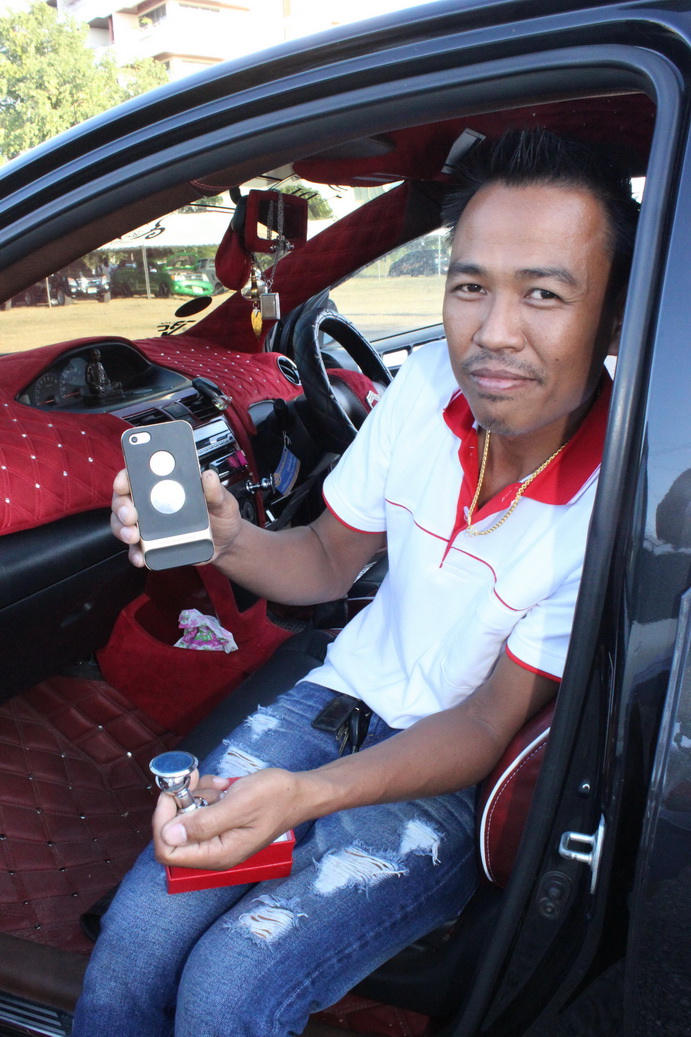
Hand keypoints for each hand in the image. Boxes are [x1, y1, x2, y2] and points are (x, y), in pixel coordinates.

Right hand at [110, 467, 241, 566]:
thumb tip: (208, 476)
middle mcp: (152, 502)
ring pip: (123, 523)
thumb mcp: (223, 501)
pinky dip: (135, 553)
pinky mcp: (152, 544)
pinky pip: (136, 549)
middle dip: (121, 506)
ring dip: (122, 529)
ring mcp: (149, 524)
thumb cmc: (221, 517)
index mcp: (166, 484)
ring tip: (133, 537)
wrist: (226, 545)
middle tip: (130, 515)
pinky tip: (141, 557)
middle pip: (124, 499)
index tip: (123, 483)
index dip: (125, 476)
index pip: (138, 474)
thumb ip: (215, 491)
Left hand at [152, 768, 308, 871]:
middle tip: (194, 779)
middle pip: (175, 833)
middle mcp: (215, 851)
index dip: (162, 821)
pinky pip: (202, 809)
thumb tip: (168, 836)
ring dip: (197, 795)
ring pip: (187, 817)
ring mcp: (218, 837)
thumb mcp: (239, 805)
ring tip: (219, 784)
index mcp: (218, 854)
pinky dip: (207, 794)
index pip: (168, 850)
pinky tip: (223, 786)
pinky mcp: (222, 825)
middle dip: (181, 803)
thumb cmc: (276, 797)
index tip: (171, 793)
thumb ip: (204, 823)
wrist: (300, 792)